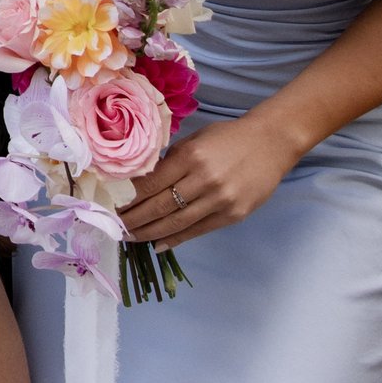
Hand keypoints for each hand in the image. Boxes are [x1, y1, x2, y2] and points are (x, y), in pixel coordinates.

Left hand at [118, 110, 305, 244]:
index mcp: (190, 156)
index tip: (109, 206)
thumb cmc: (228, 137)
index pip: (150, 184)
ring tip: (129, 237)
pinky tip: (158, 244)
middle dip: (132, 220)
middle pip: (159, 207)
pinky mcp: (233, 215)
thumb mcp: (195, 140)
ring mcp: (220, 200)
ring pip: (176, 224)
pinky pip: (197, 231)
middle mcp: (204, 180)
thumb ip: (171, 161)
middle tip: (113, 227)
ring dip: (149, 234)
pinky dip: (175, 240)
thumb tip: (141, 183)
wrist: (272, 142)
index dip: (128, 199)